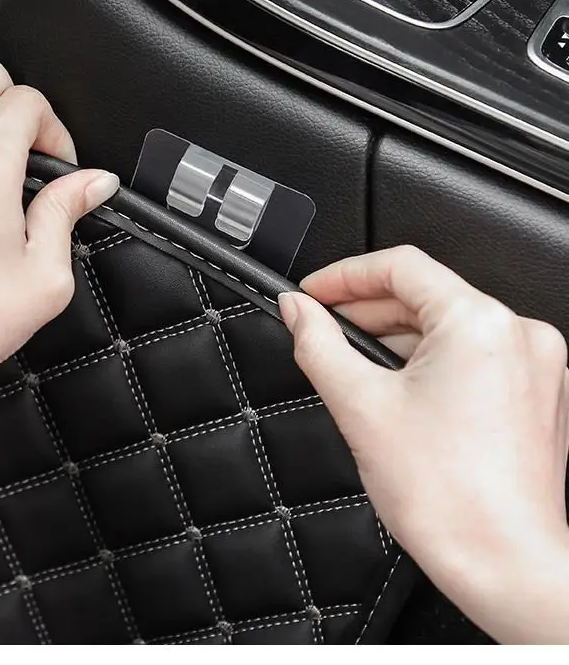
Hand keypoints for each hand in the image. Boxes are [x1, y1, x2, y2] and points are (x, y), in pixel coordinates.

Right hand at [278, 246, 568, 642]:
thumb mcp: (360, 406)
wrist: (505, 567)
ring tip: (355, 368)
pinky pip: (472, 356)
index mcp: (480, 324)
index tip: (314, 292)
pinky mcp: (536, 394)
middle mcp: (519, 335)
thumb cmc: (451, 500)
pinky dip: (429, 363)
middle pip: (425, 296)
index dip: (344, 275)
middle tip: (322, 329)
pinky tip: (398, 390)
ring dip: (395, 339)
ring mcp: (534, 366)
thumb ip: (318, 345)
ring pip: (448, 328)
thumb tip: (298, 310)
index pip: (401, 266)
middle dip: (366, 311)